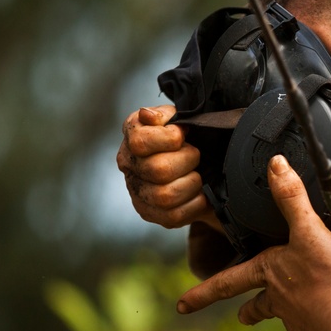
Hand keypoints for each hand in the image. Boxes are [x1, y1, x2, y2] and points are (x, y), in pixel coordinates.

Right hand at [117, 105, 219, 230]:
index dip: (169, 138)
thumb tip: (147, 116)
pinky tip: (199, 193)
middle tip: (196, 155)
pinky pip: (174, 216)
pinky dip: (194, 203)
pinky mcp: (151, 213)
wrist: (200, 162)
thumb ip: (165, 115)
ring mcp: (138, 192)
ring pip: (165, 196)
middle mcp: (129, 166)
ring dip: (191, 183)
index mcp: (132, 138)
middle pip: (157, 169)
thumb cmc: (186, 138)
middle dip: (187, 160)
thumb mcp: (178, 119)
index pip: (140, 142)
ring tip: (197, 175)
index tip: (184, 135)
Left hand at [177, 155, 330, 330]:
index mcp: (267, 273)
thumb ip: (292, 198)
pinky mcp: (320, 329)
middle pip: (255, 306)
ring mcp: (298, 318)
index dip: (203, 293)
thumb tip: (275, 164)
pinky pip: (311, 322)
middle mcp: (277, 299)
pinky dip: (314, 317)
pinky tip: (327, 310)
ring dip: (281, 312)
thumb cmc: (325, 277)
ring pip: (283, 314)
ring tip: (285, 312)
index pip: (227, 282)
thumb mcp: (308, 231)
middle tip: (239, 317)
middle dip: (246, 311)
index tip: (181, 305)